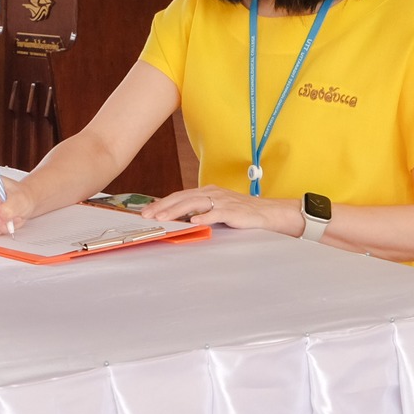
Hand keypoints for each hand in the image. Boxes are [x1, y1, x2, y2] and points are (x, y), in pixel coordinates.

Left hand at [141, 186, 300, 233]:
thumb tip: (179, 217)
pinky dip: (203, 217)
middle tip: (147, 216)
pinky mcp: (232, 211)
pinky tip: (192, 222)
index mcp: (206, 191)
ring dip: (176, 211)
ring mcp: (221, 201)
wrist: (266, 213)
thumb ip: (200, 209)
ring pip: (194, 204)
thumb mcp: (217, 208)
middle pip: (182, 198)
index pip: (179, 195)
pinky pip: (215, 213)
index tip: (147, 211)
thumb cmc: (241, 212)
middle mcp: (211, 193)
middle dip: (162, 206)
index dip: (162, 202)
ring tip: (163, 219)